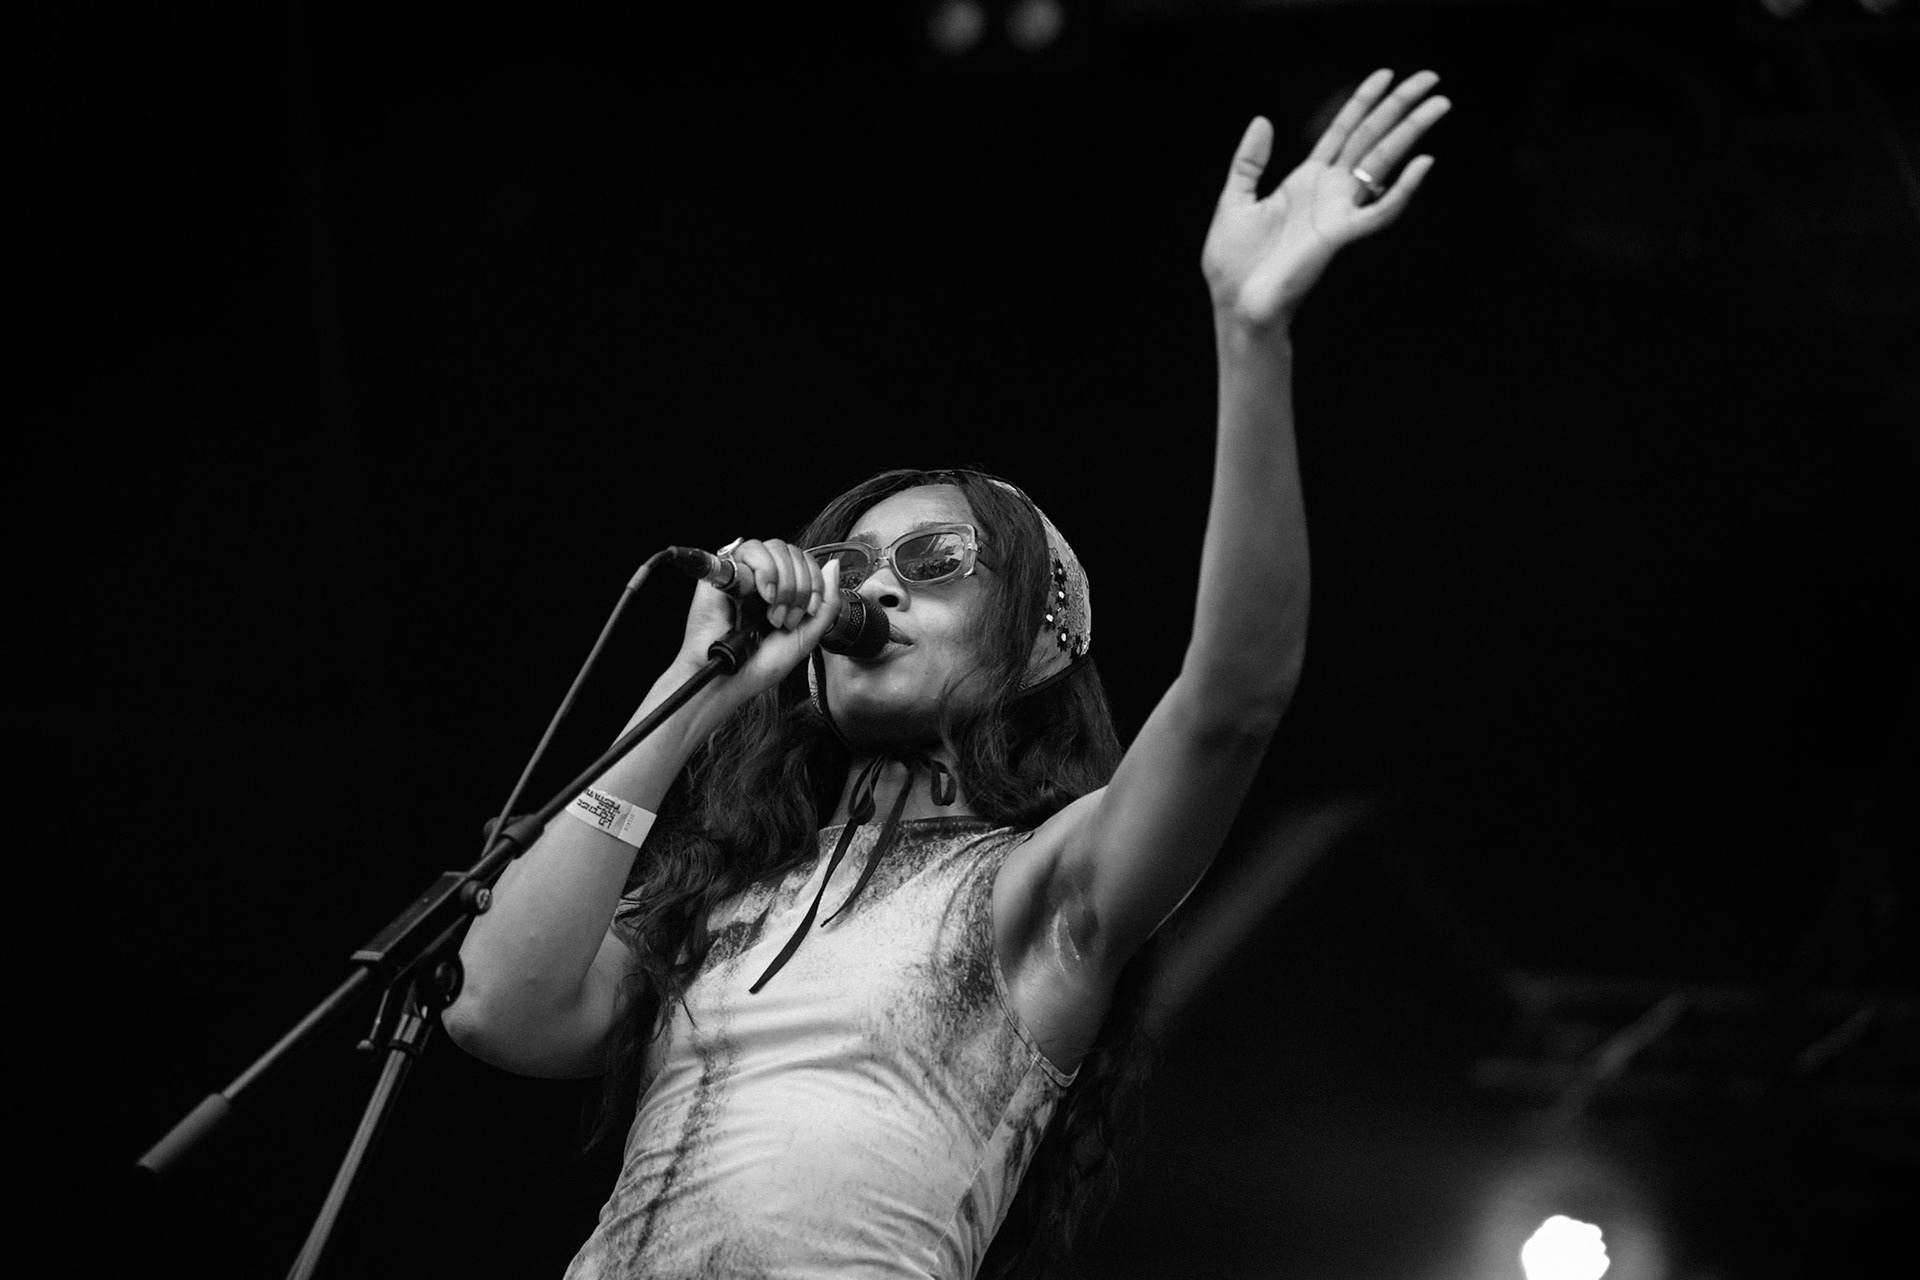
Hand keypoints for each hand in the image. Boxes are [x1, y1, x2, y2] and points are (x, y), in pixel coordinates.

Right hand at [673, 538, 842, 701]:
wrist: (730, 678)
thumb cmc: (761, 663)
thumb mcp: (807, 635)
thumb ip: (827, 601)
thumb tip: (834, 564)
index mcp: (783, 589)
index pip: (806, 561)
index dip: (814, 582)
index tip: (809, 611)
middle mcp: (763, 577)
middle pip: (793, 552)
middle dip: (799, 588)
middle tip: (787, 618)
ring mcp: (744, 571)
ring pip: (775, 547)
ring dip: (784, 582)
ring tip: (772, 612)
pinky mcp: (723, 571)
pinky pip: (749, 549)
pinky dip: (765, 571)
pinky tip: (763, 595)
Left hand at [1202, 69, 1449, 328]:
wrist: (1237, 305)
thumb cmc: (1234, 263)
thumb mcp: (1234, 201)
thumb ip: (1249, 161)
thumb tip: (1262, 119)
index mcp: (1306, 180)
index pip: (1342, 131)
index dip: (1364, 101)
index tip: (1387, 75)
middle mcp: (1329, 191)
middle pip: (1371, 137)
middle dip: (1399, 107)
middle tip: (1429, 78)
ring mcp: (1339, 212)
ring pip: (1383, 162)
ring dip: (1411, 132)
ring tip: (1439, 105)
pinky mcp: (1341, 236)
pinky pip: (1381, 210)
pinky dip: (1403, 189)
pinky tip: (1422, 163)